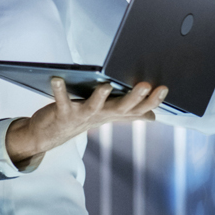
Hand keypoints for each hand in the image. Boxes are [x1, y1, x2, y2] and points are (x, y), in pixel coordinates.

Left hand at [5, 78, 168, 167]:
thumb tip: (153, 116)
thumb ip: (130, 113)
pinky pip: (61, 101)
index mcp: (113, 113)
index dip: (151, 101)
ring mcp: (82, 116)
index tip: (164, 88)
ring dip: (100, 97)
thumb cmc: (81, 119)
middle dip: (134, 98)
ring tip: (106, 85)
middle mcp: (100, 116)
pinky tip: (57, 78)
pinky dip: (59, 90)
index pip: (138, 109)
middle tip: (145, 85)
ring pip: (94, 107)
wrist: (50, 135)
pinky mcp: (63, 113)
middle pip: (121, 108)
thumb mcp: (108, 115)